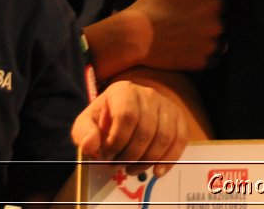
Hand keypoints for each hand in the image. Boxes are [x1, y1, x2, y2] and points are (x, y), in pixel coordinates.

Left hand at [72, 80, 191, 175]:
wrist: (123, 109)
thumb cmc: (104, 118)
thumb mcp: (86, 123)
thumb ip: (84, 133)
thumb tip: (90, 146)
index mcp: (124, 91)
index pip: (126, 116)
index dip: (117, 142)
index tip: (107, 157)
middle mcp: (149, 94)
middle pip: (145, 130)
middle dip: (131, 155)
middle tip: (119, 167)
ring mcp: (166, 104)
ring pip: (163, 137)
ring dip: (147, 160)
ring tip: (132, 170)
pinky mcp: (178, 117)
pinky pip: (180, 139)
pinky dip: (170, 159)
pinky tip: (157, 171)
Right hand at [128, 0, 228, 69]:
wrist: (134, 37)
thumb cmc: (153, 4)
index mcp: (215, 4)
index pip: (228, 2)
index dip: (214, 3)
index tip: (199, 5)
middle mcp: (218, 25)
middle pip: (226, 22)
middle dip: (213, 20)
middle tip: (191, 21)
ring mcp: (211, 46)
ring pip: (222, 40)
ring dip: (213, 38)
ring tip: (191, 35)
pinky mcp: (202, 63)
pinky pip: (215, 58)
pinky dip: (207, 55)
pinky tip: (191, 48)